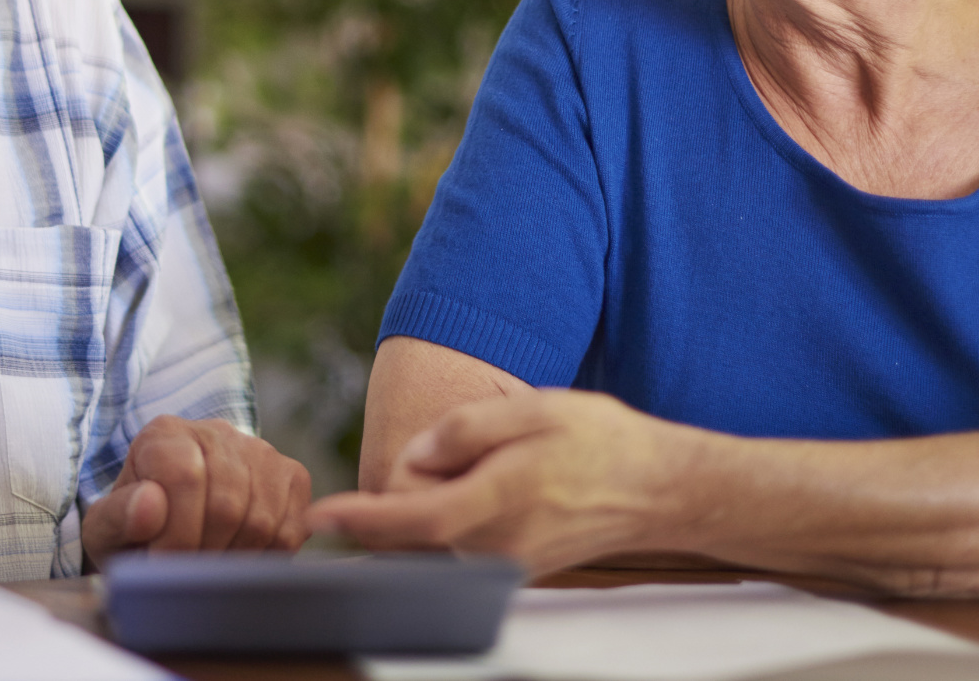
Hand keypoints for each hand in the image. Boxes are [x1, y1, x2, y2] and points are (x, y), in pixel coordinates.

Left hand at [81, 416, 312, 567]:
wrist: (166, 531)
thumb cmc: (132, 532)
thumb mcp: (105, 531)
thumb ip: (116, 518)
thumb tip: (150, 504)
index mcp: (164, 435)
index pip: (185, 476)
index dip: (176, 534)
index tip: (160, 564)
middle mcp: (216, 432)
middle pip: (226, 502)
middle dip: (203, 553)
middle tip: (184, 574)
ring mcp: (260, 451)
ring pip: (260, 518)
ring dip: (231, 560)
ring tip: (206, 568)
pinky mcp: (291, 476)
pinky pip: (289, 529)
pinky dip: (262, 558)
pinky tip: (234, 559)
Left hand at [306, 389, 701, 574]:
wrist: (658, 488)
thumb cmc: (599, 442)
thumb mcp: (531, 410)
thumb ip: (466, 429)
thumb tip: (420, 453)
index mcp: (493, 504)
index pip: (407, 520)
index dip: (357, 518)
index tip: (320, 516)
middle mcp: (494, 548)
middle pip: (416, 528)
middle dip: (413, 488)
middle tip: (473, 445)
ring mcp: (506, 564)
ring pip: (440, 536)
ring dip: (441, 499)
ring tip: (505, 461)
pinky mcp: (517, 568)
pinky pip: (466, 543)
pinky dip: (462, 512)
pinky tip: (508, 480)